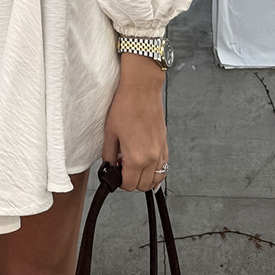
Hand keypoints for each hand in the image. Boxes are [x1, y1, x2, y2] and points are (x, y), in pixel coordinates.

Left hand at [102, 53, 167, 191]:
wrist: (142, 89)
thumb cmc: (125, 106)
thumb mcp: (110, 132)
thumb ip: (109, 154)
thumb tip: (109, 166)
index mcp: (136, 157)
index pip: (129, 185)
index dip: (119, 181)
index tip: (114, 171)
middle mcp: (152, 158)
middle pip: (143, 186)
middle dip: (131, 181)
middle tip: (122, 166)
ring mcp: (161, 151)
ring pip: (156, 179)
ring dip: (144, 178)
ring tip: (133, 164)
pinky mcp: (165, 144)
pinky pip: (164, 167)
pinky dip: (155, 170)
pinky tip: (145, 160)